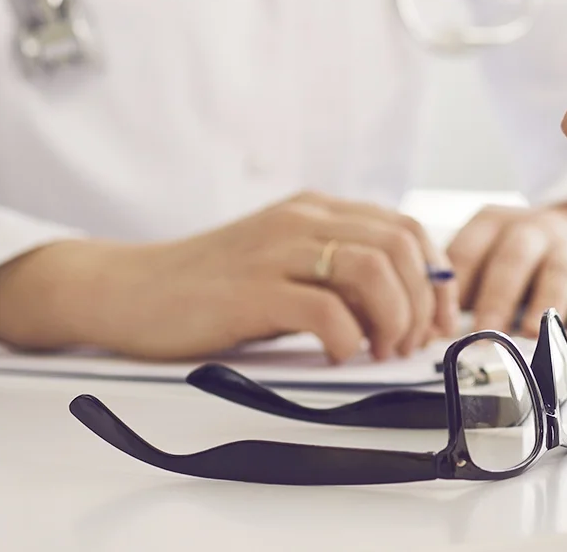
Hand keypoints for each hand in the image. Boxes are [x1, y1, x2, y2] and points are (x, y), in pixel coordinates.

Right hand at [0, 192, 455, 361]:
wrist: (127, 290)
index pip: (405, 228)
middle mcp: (302, 220)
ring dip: (393, 317)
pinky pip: (324, 308)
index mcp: (316, 211)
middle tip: (410, 344)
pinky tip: (338, 356)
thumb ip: (333, 272)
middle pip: (400, 245)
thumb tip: (402, 307)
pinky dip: (348, 337)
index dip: (436, 276)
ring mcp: (276, 251)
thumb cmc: (207, 288)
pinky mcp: (251, 290)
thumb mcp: (281, 264)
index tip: (439, 321)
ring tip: (381, 351)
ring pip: (372, 268)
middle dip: (423, 300)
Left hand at [446, 201, 566, 337]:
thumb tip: (432, 333)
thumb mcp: (487, 251)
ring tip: (529, 335)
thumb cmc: (523, 253)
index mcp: (494, 224)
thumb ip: (461, 287)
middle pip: (513, 259)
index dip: (454, 290)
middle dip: (497, 298)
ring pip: (558, 272)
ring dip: (543, 304)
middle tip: (484, 333)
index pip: (468, 251)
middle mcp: (534, 230)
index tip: (443, 326)